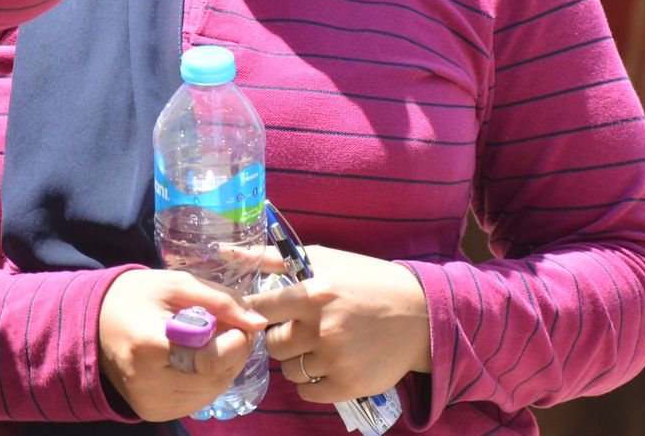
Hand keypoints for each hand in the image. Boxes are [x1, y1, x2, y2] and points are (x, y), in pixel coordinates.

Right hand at [97, 270, 267, 421]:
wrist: (94, 325)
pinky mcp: (154, 412)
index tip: (237, 321)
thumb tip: (258, 322)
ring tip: (212, 341)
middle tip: (230, 328)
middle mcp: (149, 383)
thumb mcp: (176, 284)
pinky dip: (209, 380)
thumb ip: (220, 300)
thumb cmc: (134, 297)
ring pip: (213, 392)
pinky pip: (199, 400)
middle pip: (216, 378)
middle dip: (235, 352)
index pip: (211, 358)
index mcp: (149, 345)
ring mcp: (152, 403)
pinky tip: (199, 360)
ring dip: (225, 367)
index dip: (235, 340)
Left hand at [245, 245, 429, 403]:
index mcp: (315, 292)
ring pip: (289, 370)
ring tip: (319, 344)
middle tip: (299, 328)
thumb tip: (225, 252)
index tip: (260, 313)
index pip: (259, 309)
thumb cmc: (365, 281)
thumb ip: (272, 259)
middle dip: (281, 337)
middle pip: (272, 344)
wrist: (419, 315)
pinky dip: (311, 383)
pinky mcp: (348, 385)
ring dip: (297, 360)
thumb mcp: (323, 259)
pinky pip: (307, 393)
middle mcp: (323, 327)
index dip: (254, 313)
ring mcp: (336, 359)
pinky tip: (326, 364)